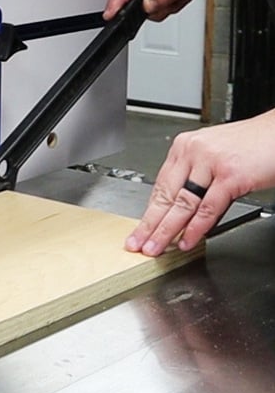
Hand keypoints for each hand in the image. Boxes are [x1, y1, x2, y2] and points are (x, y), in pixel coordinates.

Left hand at [125, 109, 274, 255]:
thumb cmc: (254, 145)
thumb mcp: (215, 156)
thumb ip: (197, 178)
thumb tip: (181, 208)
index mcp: (185, 146)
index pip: (160, 184)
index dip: (149, 211)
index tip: (140, 229)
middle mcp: (193, 152)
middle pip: (165, 195)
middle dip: (149, 224)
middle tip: (137, 243)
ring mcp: (210, 163)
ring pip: (182, 204)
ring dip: (166, 230)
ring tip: (156, 247)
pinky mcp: (229, 176)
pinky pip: (207, 208)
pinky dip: (196, 228)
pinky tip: (186, 240)